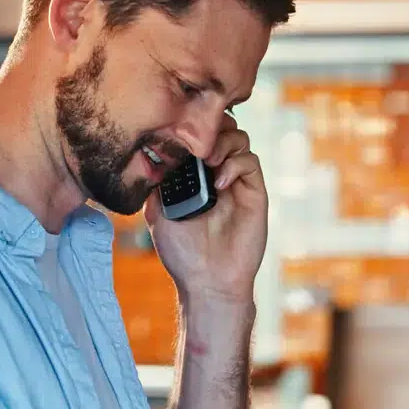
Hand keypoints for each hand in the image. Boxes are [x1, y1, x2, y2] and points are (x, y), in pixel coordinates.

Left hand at [144, 113, 266, 307]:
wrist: (207, 281)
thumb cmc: (183, 253)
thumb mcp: (158, 213)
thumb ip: (157, 182)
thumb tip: (153, 152)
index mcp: (195, 176)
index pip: (198, 137)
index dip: (192, 127)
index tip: (179, 128)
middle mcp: (217, 174)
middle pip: (221, 130)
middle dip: (210, 128)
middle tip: (196, 143)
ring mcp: (237, 182)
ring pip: (239, 139)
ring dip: (223, 142)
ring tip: (208, 161)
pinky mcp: (254, 193)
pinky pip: (250, 163)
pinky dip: (236, 163)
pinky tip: (221, 182)